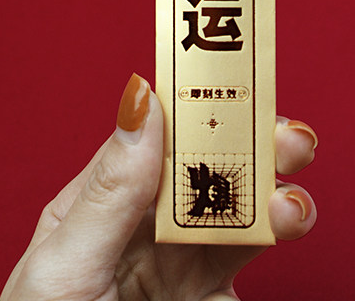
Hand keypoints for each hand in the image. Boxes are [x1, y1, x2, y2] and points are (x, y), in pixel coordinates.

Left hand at [0, 74, 316, 300]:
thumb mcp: (63, 269)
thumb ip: (109, 191)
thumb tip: (142, 99)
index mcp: (101, 201)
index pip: (155, 134)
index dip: (197, 100)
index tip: (236, 75)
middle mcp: (146, 224)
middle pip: (207, 165)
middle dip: (251, 142)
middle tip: (288, 138)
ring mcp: (181, 262)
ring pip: (238, 205)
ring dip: (274, 189)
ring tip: (292, 201)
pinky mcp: (212, 296)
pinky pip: (250, 252)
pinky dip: (277, 229)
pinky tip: (288, 220)